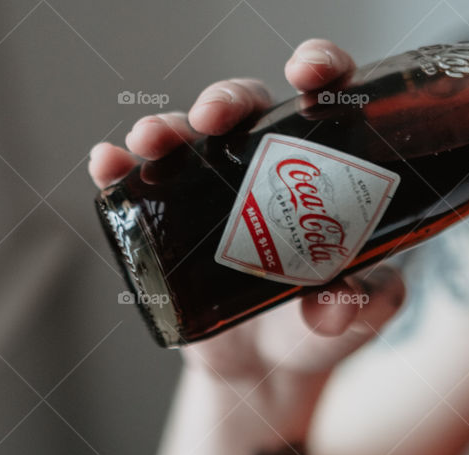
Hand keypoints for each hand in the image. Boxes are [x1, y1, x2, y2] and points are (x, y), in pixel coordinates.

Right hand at [89, 39, 405, 382]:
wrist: (268, 370)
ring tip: (149, 142)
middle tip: (212, 118)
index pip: (324, 98)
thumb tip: (335, 309)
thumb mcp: (355, 317)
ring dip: (165, 128)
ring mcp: (214, 192)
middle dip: (225, 99)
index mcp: (322, 166)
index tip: (308, 74)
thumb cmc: (321, 327)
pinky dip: (120, 169)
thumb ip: (360, 307)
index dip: (319, 68)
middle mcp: (265, 166)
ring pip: (189, 138)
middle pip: (246, 108)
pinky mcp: (173, 224)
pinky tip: (107, 165)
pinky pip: (142, 186)